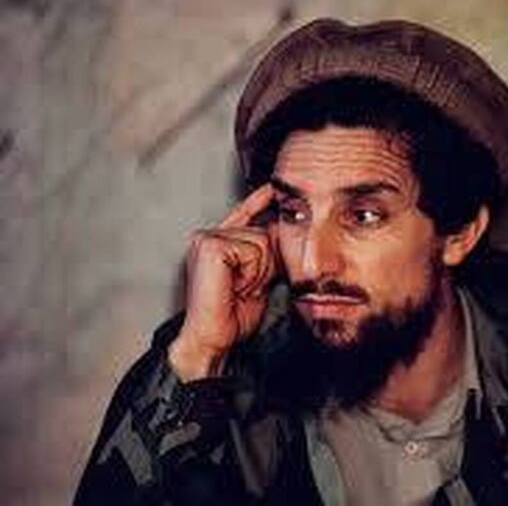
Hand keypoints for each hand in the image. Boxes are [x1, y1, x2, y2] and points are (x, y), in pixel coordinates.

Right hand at [168, 184, 277, 380]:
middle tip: (246, 287)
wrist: (214, 338)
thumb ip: (267, 253)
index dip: (260, 200)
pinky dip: (252, 272)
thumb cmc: (232, 314)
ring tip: (240, 288)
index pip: (244, 214)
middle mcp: (208, 237)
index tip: (272, 187)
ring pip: (261, 241)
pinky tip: (235, 285)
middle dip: (265, 263)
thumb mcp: (259, 277)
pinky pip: (252, 250)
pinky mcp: (210, 246)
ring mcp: (207, 239)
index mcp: (217, 243)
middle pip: (263, 231)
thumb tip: (283, 229)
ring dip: (259, 270)